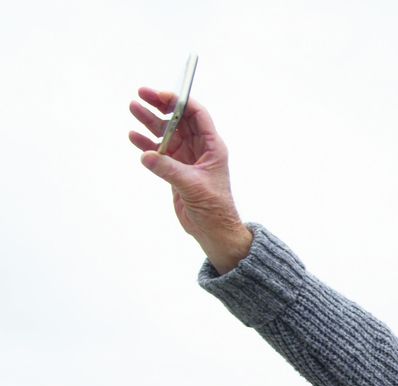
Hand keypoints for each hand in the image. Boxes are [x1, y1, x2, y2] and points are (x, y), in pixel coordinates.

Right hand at [129, 87, 251, 273]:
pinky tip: (135, 137)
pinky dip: (147, 143)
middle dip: (161, 106)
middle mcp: (200, 149)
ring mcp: (186, 158)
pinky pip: (159, 151)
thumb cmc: (214, 208)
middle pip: (179, 120)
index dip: (180, 102)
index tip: (161, 95)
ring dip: (150, 122)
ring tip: (133, 108)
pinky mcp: (175, 170)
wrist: (213, 230)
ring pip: (167, 134)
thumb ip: (169, 170)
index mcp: (212, 147)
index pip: (197, 115)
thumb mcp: (193, 186)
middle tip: (141, 94)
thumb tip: (147, 155)